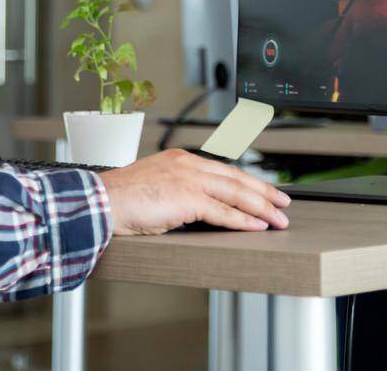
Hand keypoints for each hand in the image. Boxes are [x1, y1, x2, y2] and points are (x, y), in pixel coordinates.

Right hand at [98, 148, 291, 234]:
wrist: (100, 202)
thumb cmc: (121, 200)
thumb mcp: (155, 187)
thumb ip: (179, 192)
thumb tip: (198, 208)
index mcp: (181, 159)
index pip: (225, 170)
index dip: (249, 181)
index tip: (265, 190)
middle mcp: (188, 164)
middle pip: (237, 178)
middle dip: (265, 192)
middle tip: (285, 202)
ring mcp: (188, 179)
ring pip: (236, 193)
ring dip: (262, 208)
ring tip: (279, 218)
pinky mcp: (186, 198)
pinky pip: (223, 211)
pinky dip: (243, 220)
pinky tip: (258, 227)